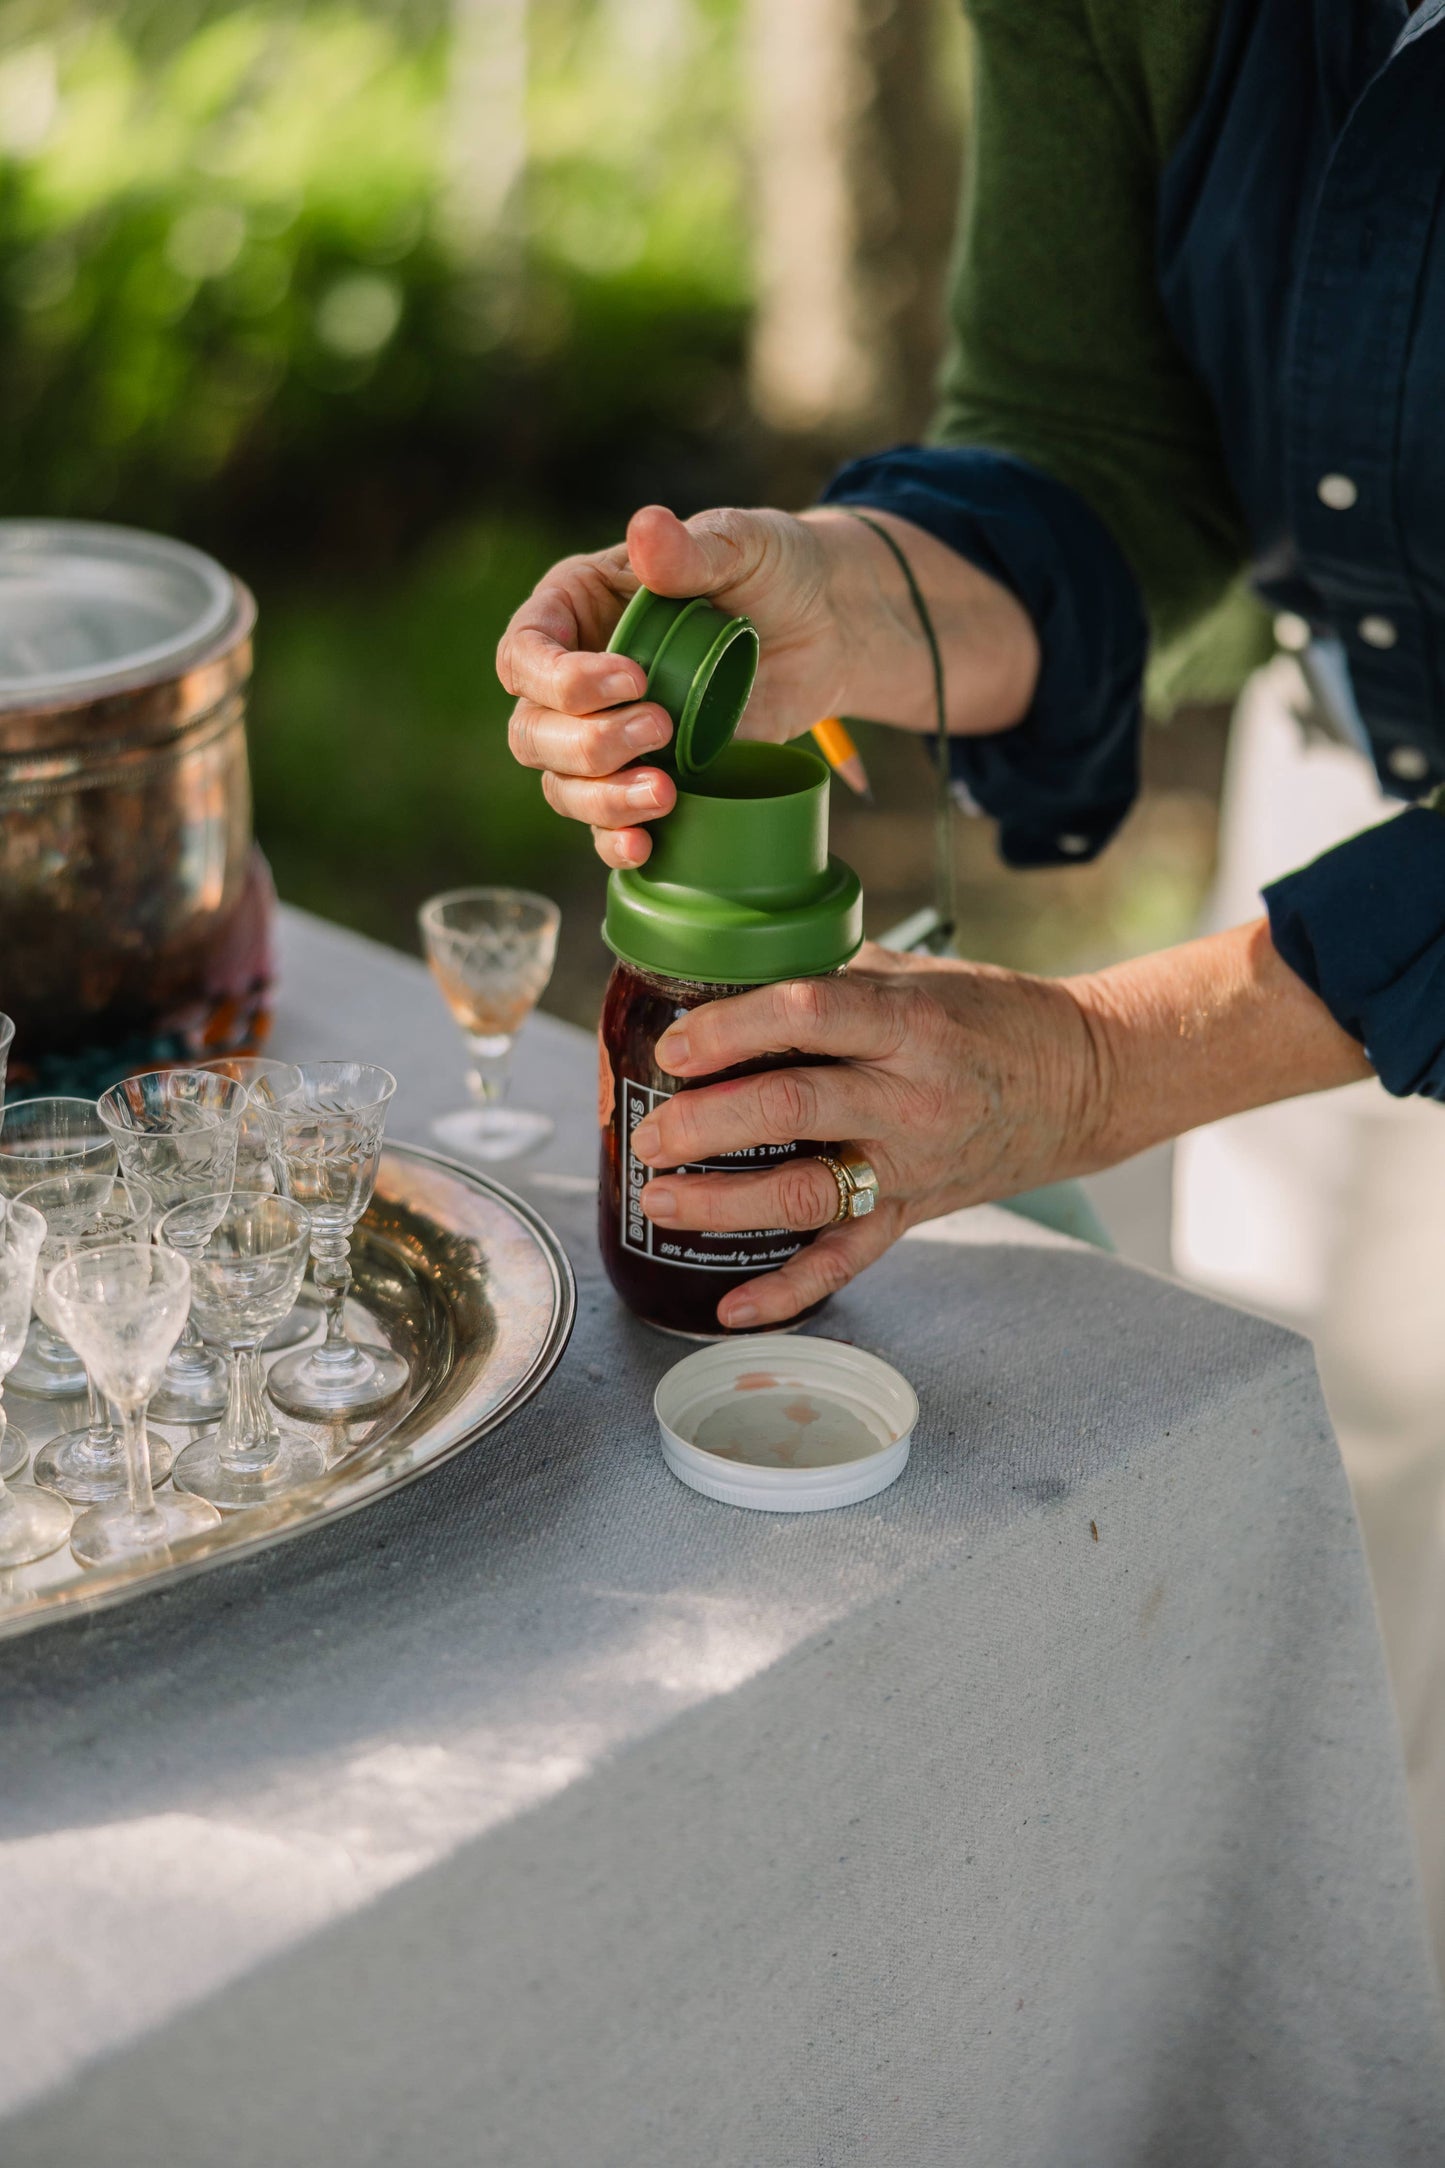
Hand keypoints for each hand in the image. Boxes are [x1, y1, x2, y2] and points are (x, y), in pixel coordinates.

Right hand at [496, 503, 855, 869]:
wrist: (827, 629)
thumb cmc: (775, 570)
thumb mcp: (742, 545)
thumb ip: (694, 547)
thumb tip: (645, 529)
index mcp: (576, 606)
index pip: (525, 652)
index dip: (561, 677)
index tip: (632, 678)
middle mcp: (575, 675)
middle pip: (533, 730)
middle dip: (588, 743)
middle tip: (662, 726)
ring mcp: (608, 732)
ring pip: (562, 785)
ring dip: (603, 800)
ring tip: (666, 793)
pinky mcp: (645, 775)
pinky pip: (604, 823)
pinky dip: (615, 840)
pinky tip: (644, 847)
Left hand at [630, 944, 1101, 1327]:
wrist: (1082, 1081)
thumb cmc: (989, 1016)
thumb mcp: (916, 975)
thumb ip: (831, 974)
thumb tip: (728, 969)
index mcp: (908, 1022)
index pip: (809, 1013)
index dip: (732, 1028)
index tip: (676, 1045)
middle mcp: (909, 1096)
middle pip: (792, 1108)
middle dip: (705, 1124)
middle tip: (649, 1131)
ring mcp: (911, 1163)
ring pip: (807, 1193)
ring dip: (723, 1202)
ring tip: (661, 1197)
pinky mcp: (913, 1211)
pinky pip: (846, 1260)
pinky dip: (788, 1292)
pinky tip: (731, 1306)